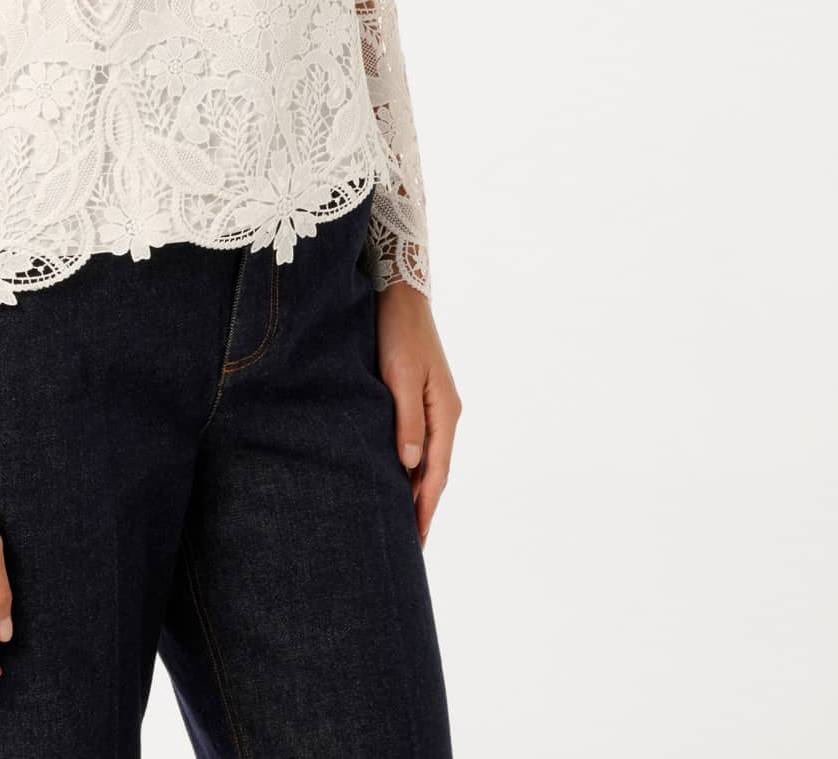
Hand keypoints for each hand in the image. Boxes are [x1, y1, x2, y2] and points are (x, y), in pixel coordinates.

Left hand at [375, 284, 460, 547]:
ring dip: (413, 487)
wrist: (399, 291)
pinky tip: (392, 474)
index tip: (417, 543)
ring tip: (399, 520)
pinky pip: (415, 440)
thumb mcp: (401, 376)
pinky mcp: (418, 394)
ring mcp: (434, 404)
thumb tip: (410, 466)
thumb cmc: (398, 331)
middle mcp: (444, 412)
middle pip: (434, 471)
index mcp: (445, 412)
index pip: (436, 474)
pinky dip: (406, 464)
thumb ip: (407, 420)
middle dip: (422, 507)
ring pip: (424, 457)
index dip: (425, 509)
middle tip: (408, 545)